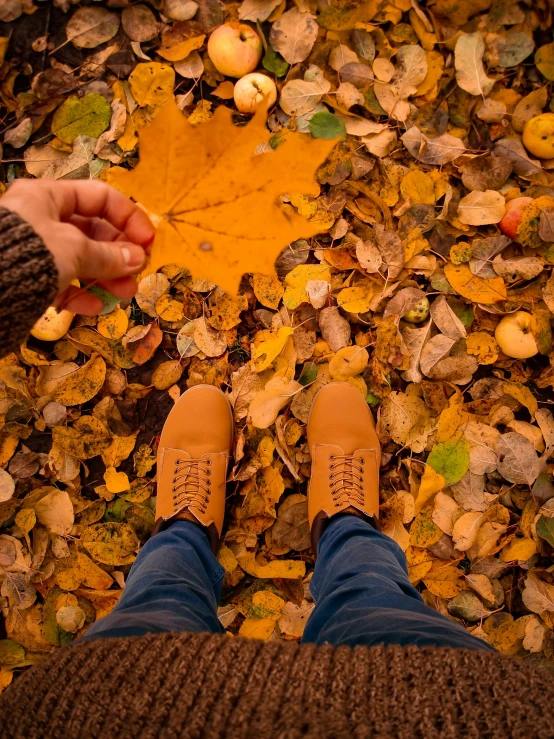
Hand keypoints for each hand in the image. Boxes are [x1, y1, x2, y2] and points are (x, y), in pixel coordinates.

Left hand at [0, 179, 154, 314]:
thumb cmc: (31, 253)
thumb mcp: (74, 250)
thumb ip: (109, 255)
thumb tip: (138, 258)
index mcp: (47, 197)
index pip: (99, 197)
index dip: (128, 217)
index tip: (148, 241)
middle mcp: (41, 219)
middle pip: (91, 232)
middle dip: (120, 253)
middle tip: (139, 271)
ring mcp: (35, 250)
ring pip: (80, 260)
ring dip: (106, 277)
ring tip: (126, 293)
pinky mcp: (28, 278)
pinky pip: (61, 283)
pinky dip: (80, 295)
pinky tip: (96, 307)